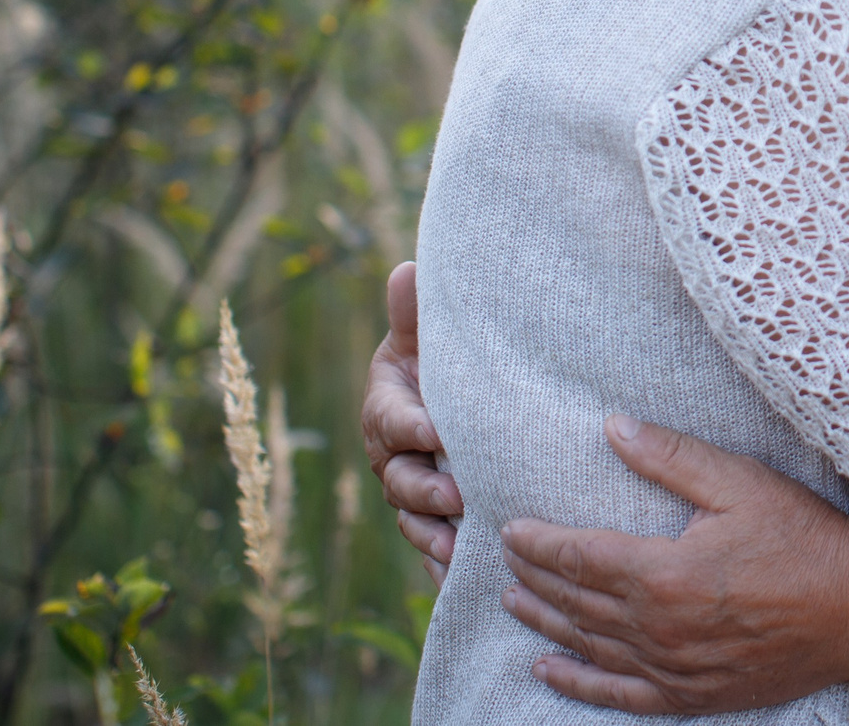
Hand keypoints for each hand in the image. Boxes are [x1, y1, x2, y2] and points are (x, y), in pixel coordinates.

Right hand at [360, 261, 459, 582]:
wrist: (454, 397)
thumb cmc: (441, 363)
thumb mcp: (427, 339)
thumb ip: (415, 314)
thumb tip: (407, 269)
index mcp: (387, 409)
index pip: (393, 420)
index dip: (412, 427)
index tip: (438, 430)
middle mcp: (393, 456)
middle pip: (401, 480)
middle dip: (426, 490)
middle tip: (458, 496)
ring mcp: (412, 491)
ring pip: (414, 519)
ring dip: (434, 535)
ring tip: (459, 546)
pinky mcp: (434, 519)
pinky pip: (433, 547)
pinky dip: (444, 565)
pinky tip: (462, 579)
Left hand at [501, 416, 848, 713]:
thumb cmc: (807, 538)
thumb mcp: (740, 482)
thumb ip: (671, 457)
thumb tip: (612, 427)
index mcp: (665, 573)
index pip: (579, 557)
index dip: (539, 543)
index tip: (509, 528)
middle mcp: (659, 629)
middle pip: (576, 602)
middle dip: (535, 578)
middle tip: (503, 559)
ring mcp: (675, 669)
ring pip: (589, 645)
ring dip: (545, 623)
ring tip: (513, 602)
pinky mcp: (694, 695)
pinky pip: (620, 693)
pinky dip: (579, 682)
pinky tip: (549, 670)